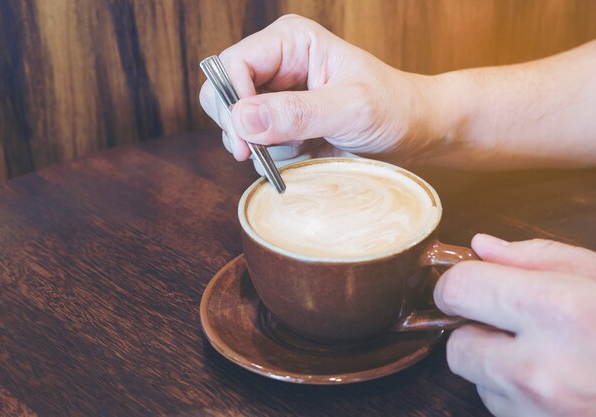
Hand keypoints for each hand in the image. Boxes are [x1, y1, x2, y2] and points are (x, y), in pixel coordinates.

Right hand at [199, 15, 435, 164]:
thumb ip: (297, 113)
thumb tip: (242, 119)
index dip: (232, 100)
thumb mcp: (349, 109)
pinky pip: (256, 142)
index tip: (247, 139)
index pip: (234, 63)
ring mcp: (277, 95)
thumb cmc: (393, 108)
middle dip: (239, 126)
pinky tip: (304, 152)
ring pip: (237, 123)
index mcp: (291, 42)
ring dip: (262, 145)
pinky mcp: (282, 122)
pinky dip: (273, 155)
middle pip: (223, 92)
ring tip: (302, 147)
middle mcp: (277, 64)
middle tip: (258, 154)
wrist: (413, 131)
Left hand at [434, 234, 595, 416]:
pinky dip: (518, 397)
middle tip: (513, 324)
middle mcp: (543, 370)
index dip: (459, 283)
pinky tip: (560, 386)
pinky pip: (503, 411)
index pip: (459, 290)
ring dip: (498, 368)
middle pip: (457, 346)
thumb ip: (537, 259)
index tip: (470, 284)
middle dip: (476, 331)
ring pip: (479, 384)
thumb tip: (480, 248)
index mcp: (561, 311)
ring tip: (552, 358)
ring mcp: (543, 415)